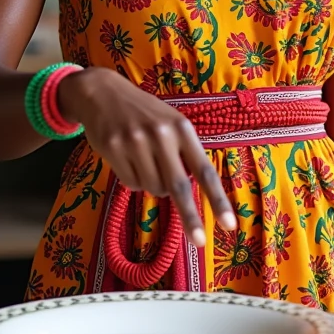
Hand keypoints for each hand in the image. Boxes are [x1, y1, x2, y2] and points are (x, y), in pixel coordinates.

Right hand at [58, 67, 236, 246]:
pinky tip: (127, 159)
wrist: (103, 92)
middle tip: (200, 241)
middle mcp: (161, 135)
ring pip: (152, 188)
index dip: (218, 199)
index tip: (230, 224)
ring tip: (144, 161)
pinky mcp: (113, 148)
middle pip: (179, 186)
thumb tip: (190, 191)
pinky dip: (132, 179)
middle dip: (190, 217)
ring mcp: (135, 141)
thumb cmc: (144, 112)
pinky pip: (130, 183)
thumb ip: (182, 152)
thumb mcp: (170, 122)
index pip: (204, 170)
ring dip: (152, 185)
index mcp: (182, 128)